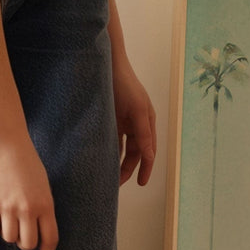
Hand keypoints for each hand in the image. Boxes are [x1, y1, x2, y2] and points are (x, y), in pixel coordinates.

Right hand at [0, 128, 58, 249]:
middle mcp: (28, 209)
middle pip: (27, 243)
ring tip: (7, 216)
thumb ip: (41, 207)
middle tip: (21, 233)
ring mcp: (7, 207)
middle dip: (25, 243)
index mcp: (46, 204)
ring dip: (8, 232)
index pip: (50, 239)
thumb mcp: (42, 185)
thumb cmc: (25, 160)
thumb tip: (37, 230)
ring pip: (8, 237)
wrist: (3, 140)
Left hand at [114, 60, 156, 185]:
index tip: (141, 184)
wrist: (106, 64)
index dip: (145, 168)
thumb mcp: (137, 109)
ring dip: (116, 162)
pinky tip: (99, 159)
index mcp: (147, 122)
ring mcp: (122, 122)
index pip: (148, 151)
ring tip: (107, 177)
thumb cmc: (124, 84)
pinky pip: (108, 139)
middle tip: (116, 185)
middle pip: (134, 153)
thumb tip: (150, 156)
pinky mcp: (108, 119)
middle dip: (128, 169)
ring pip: (120, 148)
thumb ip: (143, 134)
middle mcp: (136, 124)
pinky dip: (106, 150)